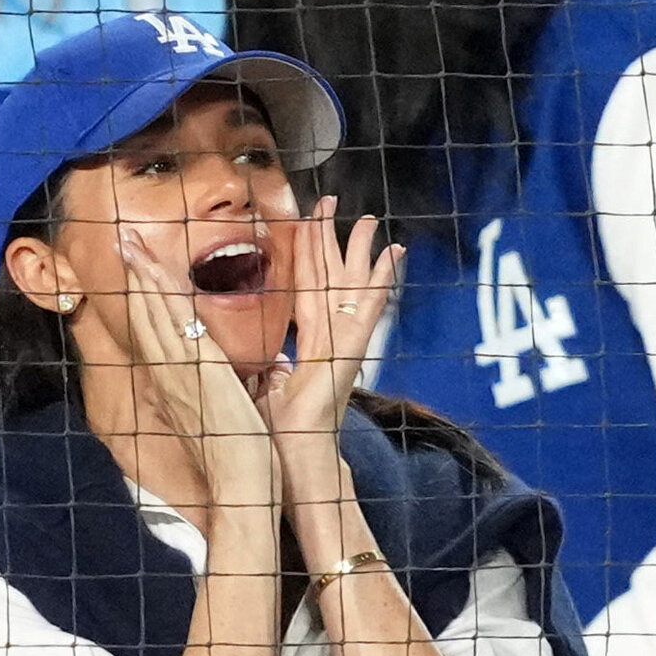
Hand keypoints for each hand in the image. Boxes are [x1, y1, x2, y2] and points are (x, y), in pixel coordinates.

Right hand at [119, 226, 275, 498]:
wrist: (242, 485)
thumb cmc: (240, 455)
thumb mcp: (224, 414)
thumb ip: (218, 392)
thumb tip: (226, 377)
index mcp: (179, 383)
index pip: (156, 331)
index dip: (145, 297)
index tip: (137, 268)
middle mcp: (171, 374)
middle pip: (145, 315)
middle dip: (134, 276)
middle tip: (121, 239)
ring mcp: (181, 371)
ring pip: (154, 313)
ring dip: (141, 275)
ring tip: (129, 242)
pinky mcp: (197, 371)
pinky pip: (174, 324)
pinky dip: (161, 296)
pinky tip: (153, 273)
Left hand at [255, 196, 402, 497]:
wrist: (295, 454)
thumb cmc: (278, 431)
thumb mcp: (262, 387)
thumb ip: (266, 367)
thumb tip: (263, 359)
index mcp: (308, 342)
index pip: (305, 286)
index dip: (305, 252)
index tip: (306, 220)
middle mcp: (329, 336)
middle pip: (330, 275)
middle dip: (330, 237)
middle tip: (331, 200)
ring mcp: (346, 341)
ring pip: (352, 285)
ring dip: (362, 250)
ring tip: (370, 219)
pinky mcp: (354, 349)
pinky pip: (369, 307)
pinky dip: (383, 280)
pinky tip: (393, 255)